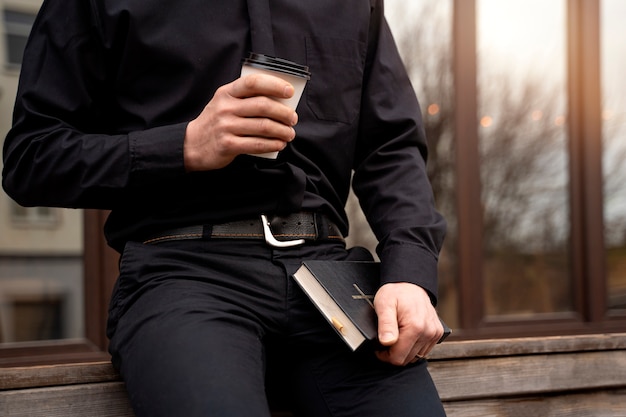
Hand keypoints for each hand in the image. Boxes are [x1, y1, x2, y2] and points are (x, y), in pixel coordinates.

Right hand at [184, 73, 298, 170]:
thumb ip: (245, 98)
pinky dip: (273, 144)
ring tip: (290, 133)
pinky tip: (280, 144)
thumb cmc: (215, 121)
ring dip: (282, 131)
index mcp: (226, 93)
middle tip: (293, 119)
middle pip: (263, 106)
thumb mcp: (224, 102)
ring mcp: (226, 126)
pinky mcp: (228, 145)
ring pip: (263, 126)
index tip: (289, 92)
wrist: (191, 144)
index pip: (253, 83)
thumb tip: (279, 100)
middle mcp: (226, 108)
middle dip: (284, 113)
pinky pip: (257, 144)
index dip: (274, 85)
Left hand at [374, 282, 443, 365]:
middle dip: (393, 353)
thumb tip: (387, 342)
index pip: (398, 357)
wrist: (411, 284)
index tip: (378, 347)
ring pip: (415, 357)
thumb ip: (385, 324)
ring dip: (404, 351)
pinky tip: (406, 336)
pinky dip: (413, 347)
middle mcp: (428, 332)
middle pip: (407, 359)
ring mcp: (434, 333)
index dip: (384, 356)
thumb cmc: (396, 293)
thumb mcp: (384, 304)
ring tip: (396, 336)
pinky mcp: (437, 333)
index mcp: (415, 326)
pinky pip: (424, 351)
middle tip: (385, 340)